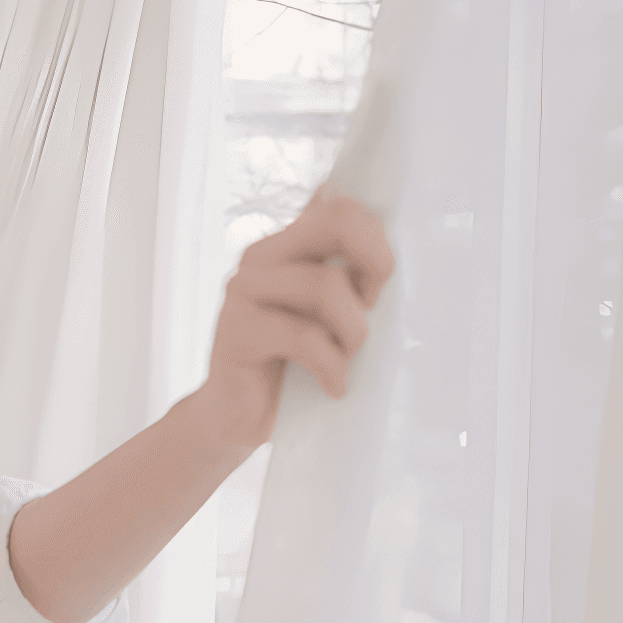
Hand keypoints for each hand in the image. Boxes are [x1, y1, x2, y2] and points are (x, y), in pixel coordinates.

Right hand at [196, 184, 394, 446]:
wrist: (236, 418)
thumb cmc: (292, 367)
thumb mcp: (329, 318)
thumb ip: (349, 278)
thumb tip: (386, 243)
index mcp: (286, 245)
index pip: (341, 204)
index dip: (376, 239)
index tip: (379, 286)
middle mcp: (261, 257)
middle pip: (336, 221)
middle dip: (375, 263)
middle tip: (374, 308)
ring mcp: (244, 289)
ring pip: (325, 285)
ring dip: (353, 331)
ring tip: (348, 360)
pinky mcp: (236, 330)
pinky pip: (302, 337)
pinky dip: (330, 366)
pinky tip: (333, 386)